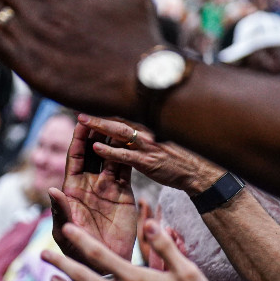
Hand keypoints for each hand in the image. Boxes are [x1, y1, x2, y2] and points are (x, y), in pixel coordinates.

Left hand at [40, 221, 225, 280]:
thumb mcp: (188, 270)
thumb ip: (166, 246)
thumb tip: (149, 223)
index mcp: (135, 279)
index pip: (99, 255)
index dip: (80, 240)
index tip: (65, 229)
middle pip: (83, 278)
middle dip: (60, 264)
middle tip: (42, 254)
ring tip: (52, 280)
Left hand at [49, 119, 137, 266]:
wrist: (103, 264)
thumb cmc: (77, 248)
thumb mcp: (66, 230)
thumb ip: (61, 211)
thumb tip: (53, 190)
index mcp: (72, 188)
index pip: (74, 157)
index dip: (78, 139)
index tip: (81, 120)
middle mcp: (89, 183)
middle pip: (93, 151)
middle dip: (97, 132)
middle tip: (102, 112)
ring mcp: (108, 186)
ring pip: (111, 156)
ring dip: (114, 139)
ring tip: (120, 119)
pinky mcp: (125, 193)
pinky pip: (126, 170)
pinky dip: (128, 154)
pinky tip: (133, 140)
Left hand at [77, 114, 225, 194]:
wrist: (199, 172)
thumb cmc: (179, 158)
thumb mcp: (163, 141)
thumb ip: (146, 135)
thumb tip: (129, 131)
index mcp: (149, 128)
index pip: (123, 117)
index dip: (106, 113)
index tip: (89, 107)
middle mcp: (147, 133)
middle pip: (118, 121)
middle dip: (98, 117)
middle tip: (80, 112)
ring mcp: (147, 147)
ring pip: (119, 133)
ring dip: (100, 126)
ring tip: (82, 122)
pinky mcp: (147, 162)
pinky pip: (125, 155)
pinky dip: (110, 151)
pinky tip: (96, 147)